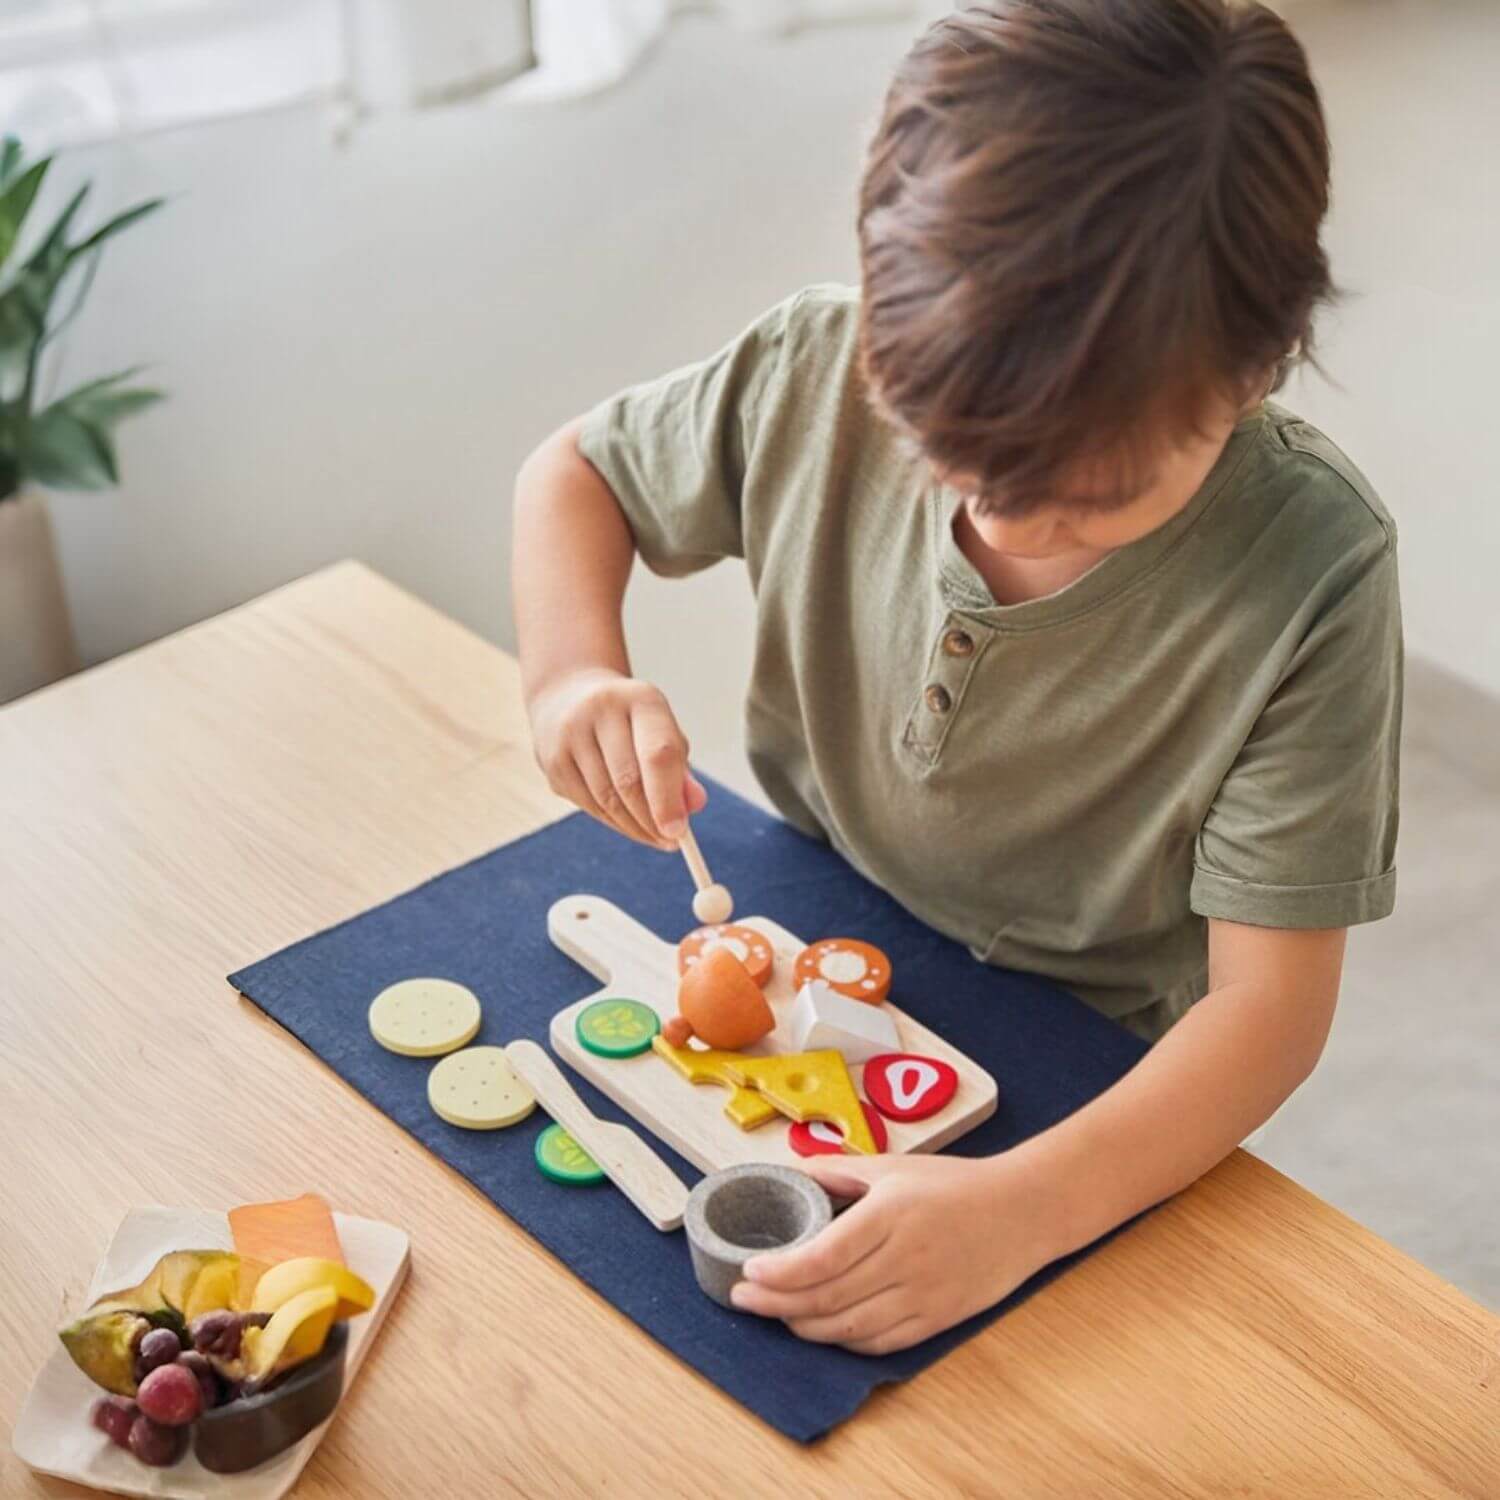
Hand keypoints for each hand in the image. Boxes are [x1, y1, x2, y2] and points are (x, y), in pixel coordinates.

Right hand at [528, 668, 706, 848]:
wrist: (568, 695)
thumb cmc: (628, 721)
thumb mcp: (661, 731)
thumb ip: (680, 769)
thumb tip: (694, 805)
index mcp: (640, 699)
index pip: (658, 754)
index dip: (669, 799)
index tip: (679, 832)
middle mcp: (600, 711)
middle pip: (628, 781)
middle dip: (651, 820)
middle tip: (670, 842)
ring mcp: (570, 735)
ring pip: (605, 799)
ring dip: (633, 827)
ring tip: (654, 836)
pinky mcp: (551, 760)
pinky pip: (588, 804)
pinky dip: (612, 822)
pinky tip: (629, 825)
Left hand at [730, 1152, 1058, 1353]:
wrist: (1023, 1212)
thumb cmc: (956, 1184)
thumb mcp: (895, 1166)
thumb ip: (840, 1171)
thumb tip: (793, 1168)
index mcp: (889, 1215)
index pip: (822, 1256)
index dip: (780, 1272)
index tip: (748, 1270)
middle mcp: (903, 1259)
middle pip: (827, 1296)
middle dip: (776, 1302)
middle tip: (743, 1297)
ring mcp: (922, 1294)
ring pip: (849, 1326)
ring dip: (804, 1325)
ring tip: (776, 1313)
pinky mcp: (937, 1319)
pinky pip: (880, 1342)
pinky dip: (844, 1340)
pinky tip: (822, 1328)